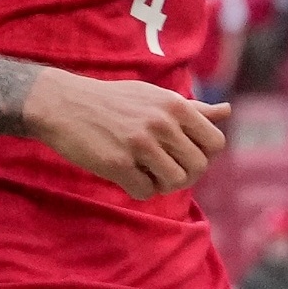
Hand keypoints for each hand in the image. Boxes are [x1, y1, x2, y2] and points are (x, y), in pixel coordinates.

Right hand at [24, 70, 224, 195]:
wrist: (60, 103)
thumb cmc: (112, 101)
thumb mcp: (154, 96)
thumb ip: (192, 109)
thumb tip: (227, 111)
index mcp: (175, 106)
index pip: (216, 143)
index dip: (204, 155)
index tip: (183, 155)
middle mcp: (162, 124)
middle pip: (199, 167)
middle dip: (185, 174)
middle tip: (164, 170)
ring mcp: (140, 144)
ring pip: (175, 182)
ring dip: (163, 185)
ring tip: (146, 173)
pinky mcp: (117, 163)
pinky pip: (145, 192)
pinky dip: (138, 190)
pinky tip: (127, 176)